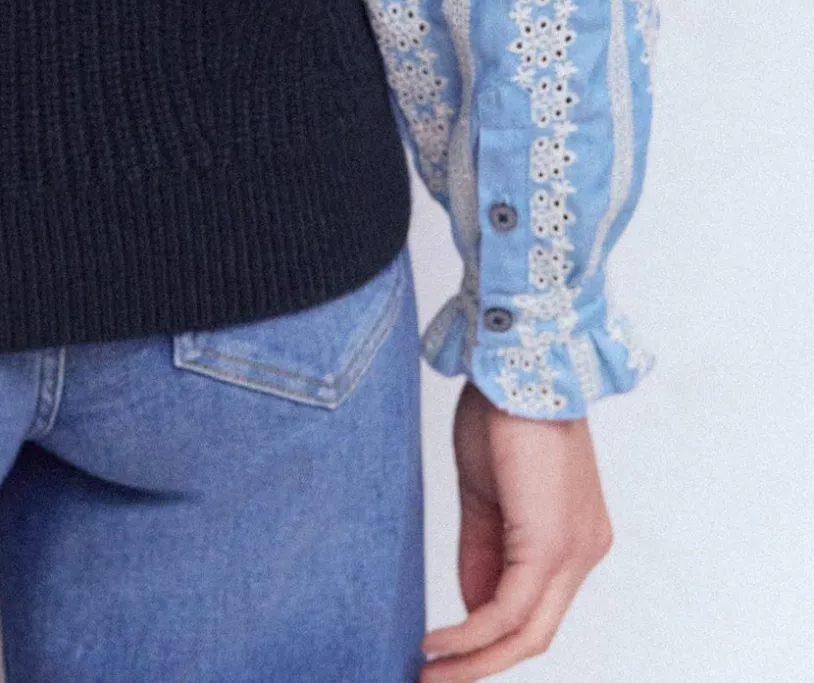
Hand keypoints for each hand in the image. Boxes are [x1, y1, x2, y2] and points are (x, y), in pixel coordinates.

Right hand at [422, 381, 612, 676]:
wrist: (517, 361)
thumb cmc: (502, 410)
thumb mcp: (486, 492)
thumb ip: (483, 550)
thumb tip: (470, 607)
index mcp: (572, 536)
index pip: (533, 605)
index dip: (486, 632)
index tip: (443, 646)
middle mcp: (584, 552)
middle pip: (536, 633)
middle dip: (482, 663)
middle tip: (434, 677)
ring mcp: (573, 552)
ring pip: (528, 633)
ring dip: (474, 660)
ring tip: (428, 671)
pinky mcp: (550, 546)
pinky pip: (510, 611)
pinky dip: (472, 634)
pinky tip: (437, 641)